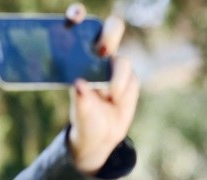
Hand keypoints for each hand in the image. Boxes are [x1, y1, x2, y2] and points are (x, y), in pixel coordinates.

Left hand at [64, 3, 139, 174]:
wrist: (99, 136)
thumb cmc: (83, 118)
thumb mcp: (79, 113)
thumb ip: (80, 100)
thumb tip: (80, 84)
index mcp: (77, 57)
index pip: (79, 29)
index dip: (77, 16)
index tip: (75, 15)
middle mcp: (98, 57)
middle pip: (111, 30)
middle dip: (110, 34)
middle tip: (103, 50)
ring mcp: (116, 67)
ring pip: (123, 61)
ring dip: (116, 80)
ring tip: (109, 97)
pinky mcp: (130, 79)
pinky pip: (131, 81)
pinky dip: (123, 92)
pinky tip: (115, 102)